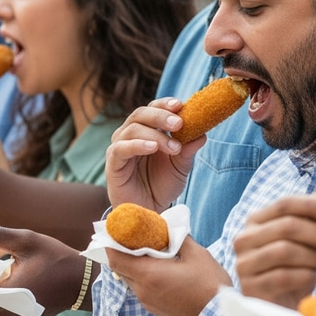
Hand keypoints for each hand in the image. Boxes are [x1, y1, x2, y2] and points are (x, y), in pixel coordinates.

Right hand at [105, 97, 203, 211]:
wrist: (149, 212)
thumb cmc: (161, 186)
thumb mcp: (180, 166)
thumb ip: (188, 149)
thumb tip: (202, 133)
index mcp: (147, 130)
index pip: (152, 108)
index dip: (164, 104)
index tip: (181, 105)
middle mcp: (130, 135)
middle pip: (140, 114)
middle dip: (161, 116)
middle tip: (179, 124)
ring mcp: (119, 148)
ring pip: (132, 129)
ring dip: (155, 135)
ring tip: (174, 148)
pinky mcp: (113, 164)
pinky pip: (121, 149)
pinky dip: (137, 145)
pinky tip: (152, 147)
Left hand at [106, 236, 228, 315]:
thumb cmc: (209, 286)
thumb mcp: (197, 254)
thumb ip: (179, 237)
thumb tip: (170, 226)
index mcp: (148, 275)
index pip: (114, 259)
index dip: (110, 243)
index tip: (114, 231)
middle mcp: (142, 290)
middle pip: (120, 268)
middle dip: (122, 251)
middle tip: (132, 236)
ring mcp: (147, 301)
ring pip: (130, 278)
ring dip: (134, 264)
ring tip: (148, 249)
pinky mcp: (154, 308)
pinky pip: (139, 287)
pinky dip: (142, 275)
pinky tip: (158, 266)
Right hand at [233, 195, 315, 309]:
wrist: (279, 308)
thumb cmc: (295, 269)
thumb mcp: (304, 242)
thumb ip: (314, 223)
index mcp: (255, 222)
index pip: (284, 204)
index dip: (312, 205)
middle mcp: (243, 239)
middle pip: (286, 226)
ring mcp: (244, 264)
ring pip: (285, 250)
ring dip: (313, 258)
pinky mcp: (250, 288)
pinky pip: (284, 277)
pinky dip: (307, 276)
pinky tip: (314, 278)